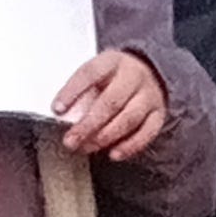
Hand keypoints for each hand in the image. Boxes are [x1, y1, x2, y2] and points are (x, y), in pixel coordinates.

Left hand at [50, 48, 168, 160]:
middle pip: (111, 102)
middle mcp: (133, 76)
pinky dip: (130, 146)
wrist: (150, 72)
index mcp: (113, 61)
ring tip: (86, 147)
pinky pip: (147, 132)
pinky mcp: (158, 113)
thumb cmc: (114, 77)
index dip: (72, 91)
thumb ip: (82, 90)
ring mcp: (149, 95)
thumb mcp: (97, 73)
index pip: (90, 73)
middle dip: (88, 124)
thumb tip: (63, 113)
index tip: (57, 108)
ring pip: (128, 119)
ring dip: (105, 137)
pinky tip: (114, 154)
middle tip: (70, 140)